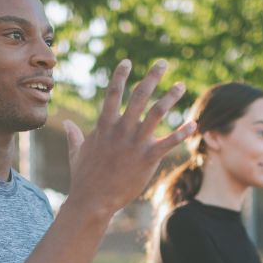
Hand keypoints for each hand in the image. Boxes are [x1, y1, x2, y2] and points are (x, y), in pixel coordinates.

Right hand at [63, 59, 193, 220]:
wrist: (92, 201)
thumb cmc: (84, 178)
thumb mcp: (76, 153)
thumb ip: (75, 135)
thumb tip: (68, 124)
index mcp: (104, 126)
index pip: (112, 93)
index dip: (120, 76)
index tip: (128, 61)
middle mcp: (121, 130)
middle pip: (139, 96)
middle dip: (152, 77)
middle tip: (163, 63)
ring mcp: (135, 143)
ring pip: (156, 113)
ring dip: (170, 97)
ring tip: (181, 86)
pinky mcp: (147, 158)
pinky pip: (168, 142)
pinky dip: (182, 132)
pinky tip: (194, 124)